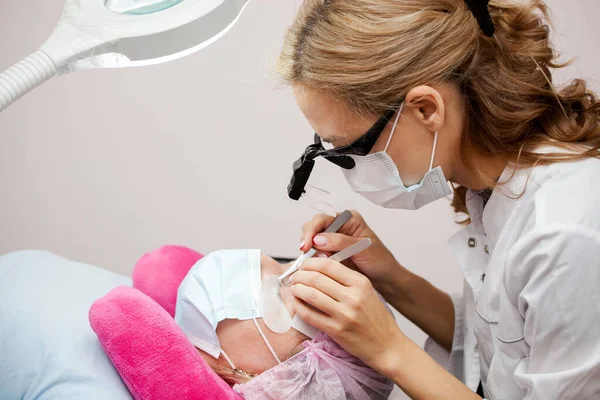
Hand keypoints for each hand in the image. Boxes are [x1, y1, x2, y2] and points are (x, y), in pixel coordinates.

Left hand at [290, 257, 404, 373]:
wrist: (387, 345)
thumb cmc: (376, 318)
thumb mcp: (367, 291)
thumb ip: (346, 279)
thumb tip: (320, 266)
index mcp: (361, 283)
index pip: (328, 265)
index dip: (311, 263)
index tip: (304, 265)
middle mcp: (353, 297)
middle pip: (317, 278)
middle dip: (300, 275)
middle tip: (295, 277)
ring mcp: (344, 314)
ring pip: (311, 295)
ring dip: (297, 290)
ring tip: (294, 288)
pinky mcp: (336, 330)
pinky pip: (310, 316)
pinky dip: (299, 308)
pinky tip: (297, 304)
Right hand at [300, 210, 399, 284]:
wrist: (385, 278)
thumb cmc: (380, 261)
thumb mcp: (363, 249)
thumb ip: (341, 242)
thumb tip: (319, 239)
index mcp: (348, 219)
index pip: (323, 218)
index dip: (311, 230)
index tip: (306, 244)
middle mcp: (338, 227)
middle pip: (313, 227)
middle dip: (308, 241)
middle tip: (309, 254)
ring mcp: (332, 241)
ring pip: (311, 241)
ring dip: (311, 252)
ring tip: (322, 262)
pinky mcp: (329, 254)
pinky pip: (315, 254)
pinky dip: (314, 260)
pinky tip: (320, 266)